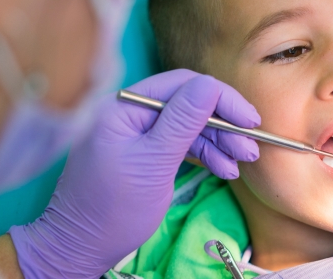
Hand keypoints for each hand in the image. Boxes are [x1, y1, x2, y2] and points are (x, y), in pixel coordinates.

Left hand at [9, 69, 260, 276]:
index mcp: (125, 106)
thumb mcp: (153, 162)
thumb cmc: (112, 208)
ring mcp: (140, 133)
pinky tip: (226, 169)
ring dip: (219, 142)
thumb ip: (182, 121)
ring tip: (243, 162)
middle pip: (189, 105)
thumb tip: (210, 84)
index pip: (182, 84)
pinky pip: (182, 145)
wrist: (82, 248)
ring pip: (190, 127)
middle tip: (250, 147)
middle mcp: (132, 113)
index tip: (249, 119)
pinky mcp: (147, 153)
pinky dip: (206, 155)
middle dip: (223, 124)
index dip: (220, 98)